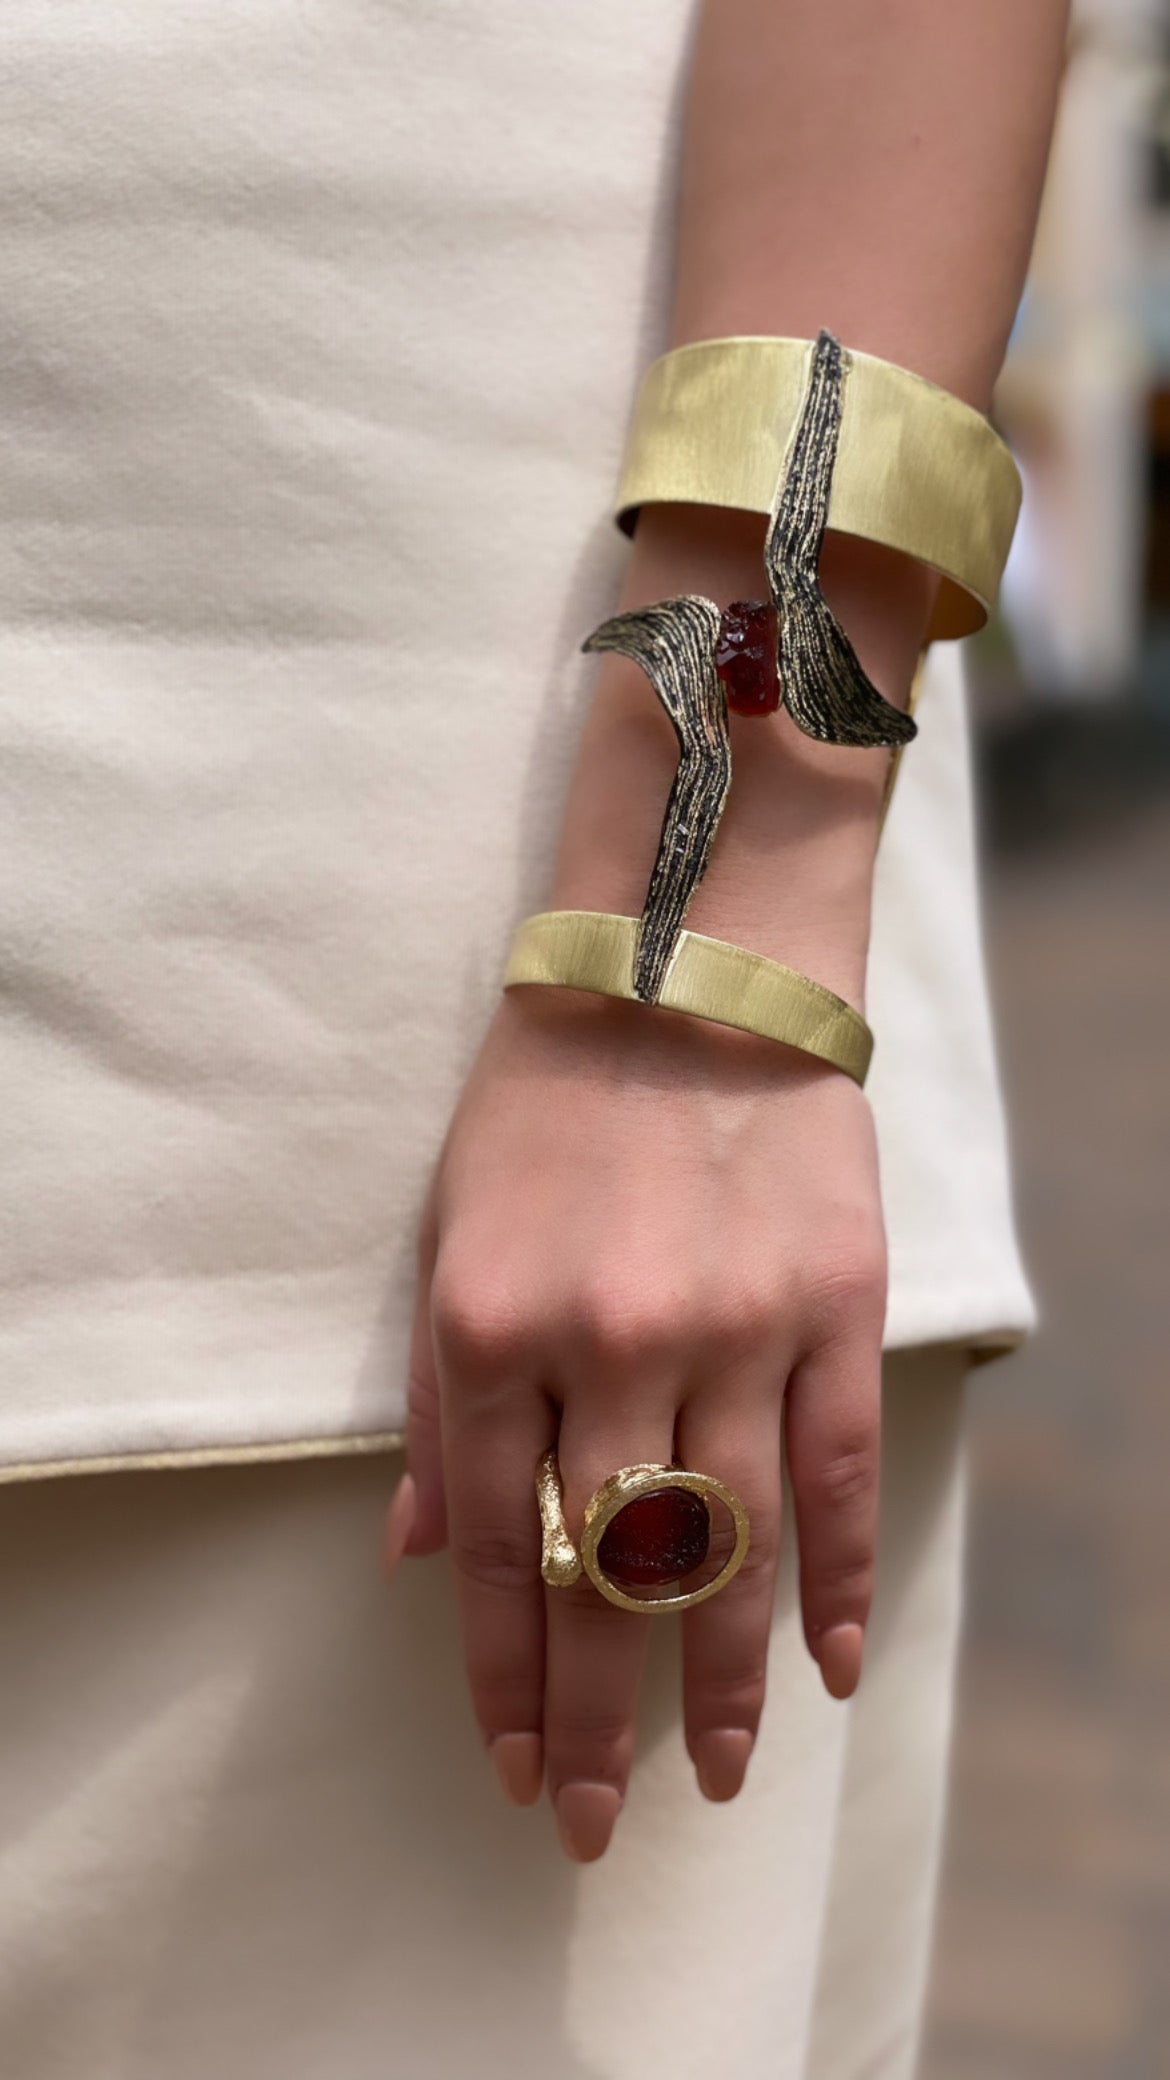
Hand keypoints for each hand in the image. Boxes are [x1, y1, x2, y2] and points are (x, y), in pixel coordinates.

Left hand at [388, 979, 885, 1861]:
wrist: (685, 970)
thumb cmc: (543, 1105)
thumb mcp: (447, 1234)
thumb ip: (438, 1405)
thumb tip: (423, 1555)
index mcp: (492, 1328)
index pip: (501, 1550)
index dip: (502, 1675)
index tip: (507, 1764)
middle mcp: (613, 1347)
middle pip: (611, 1580)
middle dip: (596, 1720)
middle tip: (592, 1827)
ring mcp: (736, 1332)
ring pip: (733, 1552)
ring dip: (723, 1684)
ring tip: (716, 1779)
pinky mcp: (832, 1308)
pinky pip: (838, 1475)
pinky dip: (836, 1582)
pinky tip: (827, 1669)